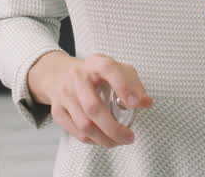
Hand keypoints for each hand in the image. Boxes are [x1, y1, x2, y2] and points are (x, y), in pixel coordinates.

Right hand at [27, 52, 152, 147]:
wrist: (59, 74)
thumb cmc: (93, 74)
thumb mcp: (116, 70)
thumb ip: (133, 84)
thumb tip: (146, 102)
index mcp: (95, 63)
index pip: (108, 69)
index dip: (123, 86)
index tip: (136, 104)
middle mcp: (77, 77)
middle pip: (93, 107)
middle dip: (114, 128)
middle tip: (129, 137)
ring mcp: (65, 94)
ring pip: (84, 124)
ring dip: (104, 139)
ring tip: (118, 141)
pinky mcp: (58, 111)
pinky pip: (76, 132)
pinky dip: (92, 140)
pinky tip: (102, 138)